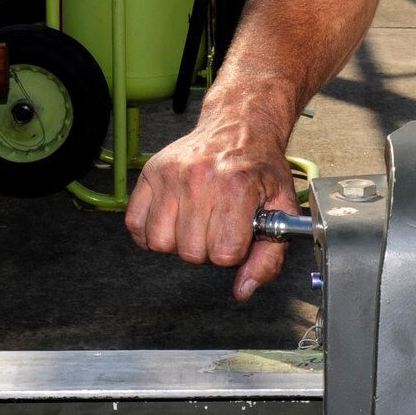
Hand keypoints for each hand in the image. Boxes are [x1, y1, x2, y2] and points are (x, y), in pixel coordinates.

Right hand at [125, 118, 297, 301]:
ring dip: (178, 241)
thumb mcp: (281, 208)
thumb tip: (244, 289)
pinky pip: (135, 224)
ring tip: (196, 221)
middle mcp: (200, 179)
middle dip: (208, 248)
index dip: (234, 252)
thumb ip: (269, 257)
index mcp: (237, 187)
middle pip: (192, 252)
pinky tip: (172, 218)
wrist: (240, 125)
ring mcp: (171, 175)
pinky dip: (150, 230)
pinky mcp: (150, 173)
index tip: (238, 234)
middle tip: (218, 225)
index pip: (225, 254)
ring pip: (161, 243)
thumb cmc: (259, 166)